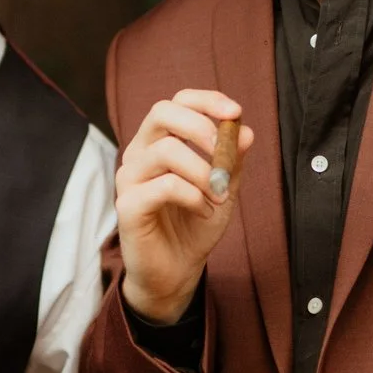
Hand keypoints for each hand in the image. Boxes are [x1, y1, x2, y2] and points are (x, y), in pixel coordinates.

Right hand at [116, 89, 253, 325]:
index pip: (176, 102)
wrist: (177, 271)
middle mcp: (139, 154)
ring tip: (220, 194)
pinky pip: (165, 186)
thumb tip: (245, 131)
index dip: (206, 100)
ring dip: (204, 171)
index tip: (235, 113)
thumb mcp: (224, 188)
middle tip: (225, 155)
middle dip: (201, 127)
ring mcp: (129, 178)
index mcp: (159, 142)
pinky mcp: (128, 205)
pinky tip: (204, 211)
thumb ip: (233, 160)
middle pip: (161, 112)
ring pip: (166, 150)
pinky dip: (194, 196)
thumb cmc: (196, 225)